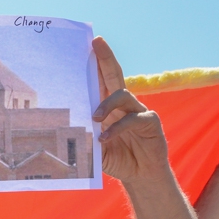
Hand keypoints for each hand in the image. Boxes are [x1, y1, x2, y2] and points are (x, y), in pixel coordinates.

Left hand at [92, 38, 168, 182]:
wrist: (140, 174)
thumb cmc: (116, 159)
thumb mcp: (95, 150)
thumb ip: (86, 140)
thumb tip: (67, 132)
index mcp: (110, 108)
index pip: (102, 81)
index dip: (97, 64)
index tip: (88, 46)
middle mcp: (124, 105)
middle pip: (115, 76)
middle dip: (106, 59)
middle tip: (97, 43)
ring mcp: (138, 111)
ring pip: (123, 95)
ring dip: (107, 103)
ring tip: (94, 117)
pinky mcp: (150, 122)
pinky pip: (133, 118)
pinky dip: (117, 128)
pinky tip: (104, 137)